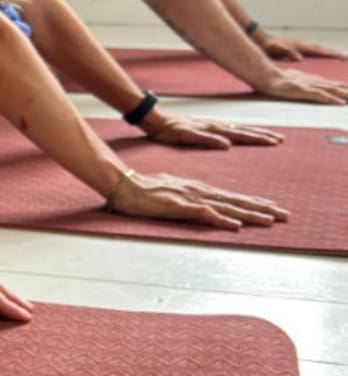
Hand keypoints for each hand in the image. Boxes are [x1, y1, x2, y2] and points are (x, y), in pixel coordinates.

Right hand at [107, 171, 289, 229]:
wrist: (124, 184)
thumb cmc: (143, 190)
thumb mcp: (170, 194)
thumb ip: (186, 200)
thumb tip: (199, 207)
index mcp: (197, 189)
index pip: (231, 198)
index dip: (253, 203)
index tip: (271, 208)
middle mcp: (199, 191)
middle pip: (236, 201)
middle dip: (261, 208)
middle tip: (284, 215)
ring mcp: (190, 198)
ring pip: (226, 208)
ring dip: (249, 215)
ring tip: (270, 220)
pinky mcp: (179, 206)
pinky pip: (204, 214)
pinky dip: (221, 220)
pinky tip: (235, 225)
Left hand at [140, 109, 283, 149]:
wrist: (154, 119)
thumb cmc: (168, 130)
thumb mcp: (185, 136)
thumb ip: (206, 140)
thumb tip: (227, 144)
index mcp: (213, 129)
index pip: (241, 134)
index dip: (258, 139)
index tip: (275, 142)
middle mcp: (215, 126)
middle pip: (243, 130)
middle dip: (262, 135)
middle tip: (280, 140)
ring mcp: (210, 125)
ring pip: (237, 129)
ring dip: (254, 133)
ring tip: (268, 136)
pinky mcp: (204, 127)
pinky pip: (228, 129)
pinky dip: (239, 131)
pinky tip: (241, 135)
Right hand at [256, 68, 347, 104]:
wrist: (263, 74)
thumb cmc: (273, 79)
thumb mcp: (290, 82)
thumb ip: (300, 85)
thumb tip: (307, 89)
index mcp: (311, 80)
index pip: (333, 85)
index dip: (345, 89)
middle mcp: (313, 82)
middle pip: (337, 88)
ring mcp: (308, 85)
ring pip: (332, 91)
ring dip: (346, 95)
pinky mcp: (301, 90)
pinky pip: (319, 96)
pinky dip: (330, 99)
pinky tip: (340, 103)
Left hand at [258, 35, 345, 61]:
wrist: (260, 40)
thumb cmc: (267, 46)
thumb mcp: (275, 49)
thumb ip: (286, 52)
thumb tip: (299, 58)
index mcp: (299, 46)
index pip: (318, 50)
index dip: (330, 53)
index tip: (342, 56)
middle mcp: (302, 45)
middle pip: (321, 48)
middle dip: (333, 53)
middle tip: (345, 58)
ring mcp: (300, 46)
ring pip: (317, 49)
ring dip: (328, 52)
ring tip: (339, 58)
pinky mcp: (296, 48)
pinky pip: (312, 51)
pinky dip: (320, 53)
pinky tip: (322, 59)